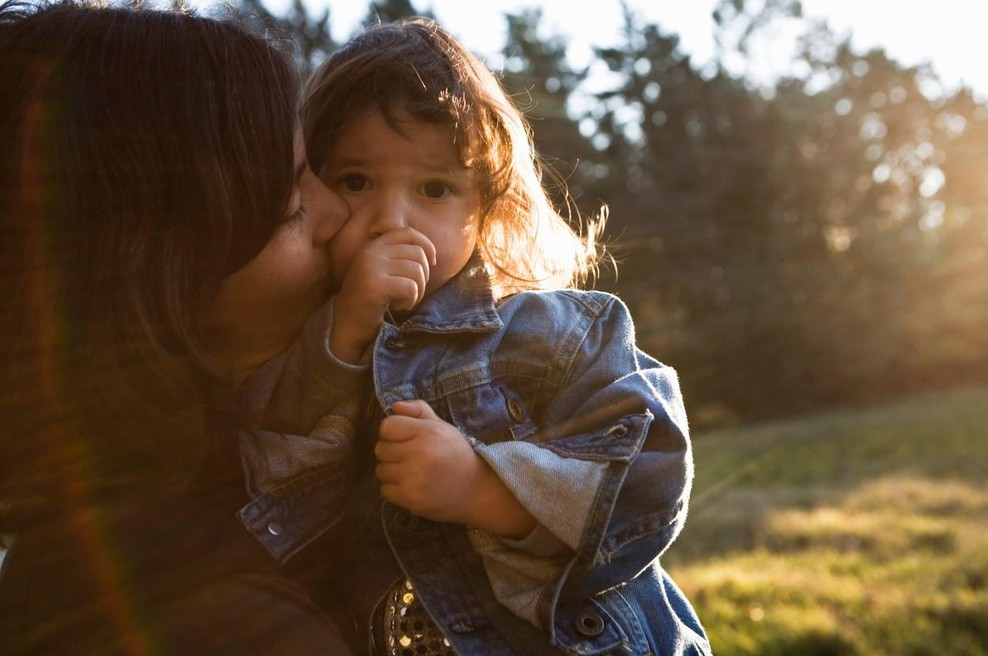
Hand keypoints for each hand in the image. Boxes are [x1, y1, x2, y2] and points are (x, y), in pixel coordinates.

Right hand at [331, 228, 435, 362]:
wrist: (347, 325)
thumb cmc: (372, 301)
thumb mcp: (384, 272)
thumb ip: (400, 258)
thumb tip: (431, 255)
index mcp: (374, 246)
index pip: (408, 233)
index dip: (426, 246)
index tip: (431, 264)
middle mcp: (371, 252)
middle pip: (418, 254)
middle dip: (423, 276)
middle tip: (411, 292)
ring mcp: (372, 267)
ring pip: (417, 271)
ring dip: (417, 291)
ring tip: (403, 300)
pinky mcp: (375, 285)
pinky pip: (411, 288)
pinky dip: (410, 301)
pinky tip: (398, 307)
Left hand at [375, 400, 535, 537]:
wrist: (476, 489)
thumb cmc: (456, 454)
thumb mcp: (443, 426)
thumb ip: (419, 410)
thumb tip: (394, 407)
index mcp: (428, 432)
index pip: (387, 426)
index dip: (393, 432)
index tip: (405, 439)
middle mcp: (419, 453)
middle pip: (381, 449)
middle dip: (392, 452)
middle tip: (410, 457)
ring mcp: (414, 478)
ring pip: (381, 470)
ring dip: (392, 472)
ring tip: (411, 472)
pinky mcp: (411, 498)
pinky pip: (385, 490)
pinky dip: (394, 490)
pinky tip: (411, 486)